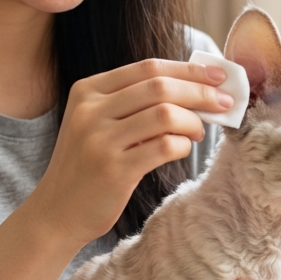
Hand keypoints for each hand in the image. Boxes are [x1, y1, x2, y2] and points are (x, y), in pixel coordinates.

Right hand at [29, 58, 233, 246]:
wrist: (57, 212)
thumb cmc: (88, 165)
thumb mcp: (97, 123)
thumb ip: (133, 103)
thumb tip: (194, 88)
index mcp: (88, 90)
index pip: (148, 67)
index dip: (188, 69)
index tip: (216, 76)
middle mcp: (90, 110)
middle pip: (160, 86)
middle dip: (200, 93)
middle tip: (224, 103)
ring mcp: (100, 139)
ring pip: (165, 114)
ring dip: (193, 120)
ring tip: (199, 131)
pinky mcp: (114, 169)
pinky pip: (164, 147)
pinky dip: (183, 145)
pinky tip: (183, 149)